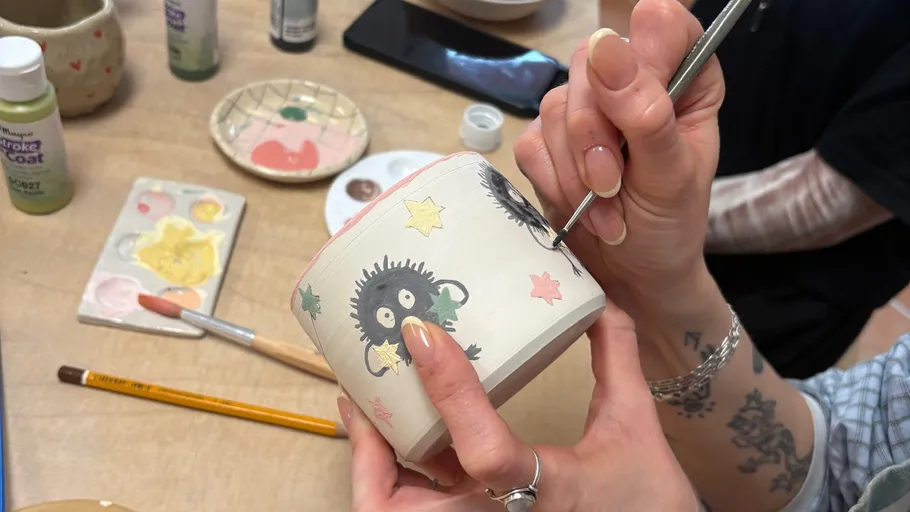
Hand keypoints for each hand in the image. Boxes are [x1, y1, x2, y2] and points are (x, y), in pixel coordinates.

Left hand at [340, 310, 698, 511]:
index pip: (487, 450)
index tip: (422, 335)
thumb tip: (600, 302)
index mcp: (550, 494)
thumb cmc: (648, 504)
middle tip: (361, 383)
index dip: (450, 391)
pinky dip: (393, 478)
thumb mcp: (634, 429)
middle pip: (404, 506)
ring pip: (397, 511)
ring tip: (366, 406)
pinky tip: (394, 439)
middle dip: (371, 445)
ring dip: (373, 462)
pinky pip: (415, 510)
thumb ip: (615, 360)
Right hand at [514, 0, 724, 313]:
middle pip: (591, 63)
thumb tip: (606, 48)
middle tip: (614, 184)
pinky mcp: (548, 144)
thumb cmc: (669, 226)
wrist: (633, 279)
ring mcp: (584, 111)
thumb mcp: (670, 174)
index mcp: (682, 79)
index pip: (663, 26)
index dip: (642, 56)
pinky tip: (580, 211)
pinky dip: (554, 184)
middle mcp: (630, 83)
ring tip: (605, 211)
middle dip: (595, 135)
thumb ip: (645, 112)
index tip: (633, 105)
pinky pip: (530, 143)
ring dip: (576, 171)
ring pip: (555, 106)